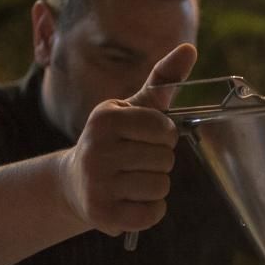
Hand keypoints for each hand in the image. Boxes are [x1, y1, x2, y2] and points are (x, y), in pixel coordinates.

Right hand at [58, 43, 197, 236]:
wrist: (75, 182)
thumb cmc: (114, 140)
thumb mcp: (133, 109)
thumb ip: (162, 81)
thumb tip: (190, 49)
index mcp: (105, 118)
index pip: (165, 129)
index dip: (165, 136)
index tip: (147, 138)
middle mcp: (97, 149)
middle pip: (165, 160)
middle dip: (159, 162)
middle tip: (136, 162)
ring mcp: (97, 183)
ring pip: (160, 186)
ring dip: (155, 186)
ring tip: (132, 181)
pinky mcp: (102, 214)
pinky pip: (152, 213)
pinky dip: (150, 210)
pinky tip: (131, 201)